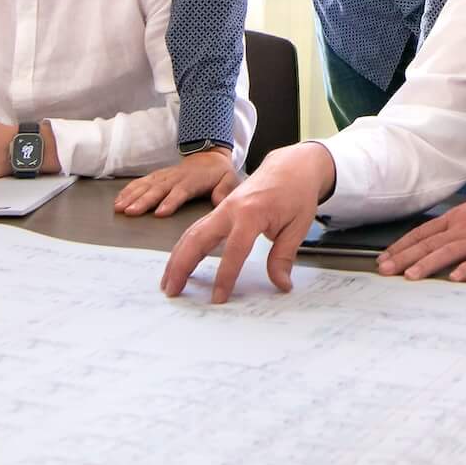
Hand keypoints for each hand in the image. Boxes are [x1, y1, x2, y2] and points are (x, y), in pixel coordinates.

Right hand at [115, 148, 241, 215]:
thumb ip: (224, 191)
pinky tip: (119, 199)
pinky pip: (141, 182)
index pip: (180, 192)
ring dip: (132, 196)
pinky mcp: (158, 176)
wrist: (210, 156)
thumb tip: (221, 203)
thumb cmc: (219, 173)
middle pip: (158, 190)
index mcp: (192, 181)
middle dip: (143, 201)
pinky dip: (129, 190)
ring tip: (119, 208)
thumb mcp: (229, 180)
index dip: (170, 201)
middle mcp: (175, 178)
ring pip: (146, 185)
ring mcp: (165, 176)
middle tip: (131, 212)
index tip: (159, 212)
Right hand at [159, 144, 334, 302]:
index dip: (225, 276)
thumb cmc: (296, 193)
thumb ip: (284, 257)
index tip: (218, 298)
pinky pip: (196, 229)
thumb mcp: (297, 226)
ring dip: (176, 258)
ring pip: (191, 233)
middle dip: (182, 266)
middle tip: (173, 291)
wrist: (292, 166)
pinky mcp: (219, 210)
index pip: (234, 250)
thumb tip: (281, 285)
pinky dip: (184, 247)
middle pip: (198, 239)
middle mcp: (230, 209)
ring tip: (168, 282)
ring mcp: (221, 208)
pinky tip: (178, 263)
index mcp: (251, 213)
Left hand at [376, 177, 465, 282]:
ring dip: (428, 264)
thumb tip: (430, 242)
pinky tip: (455, 277)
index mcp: (455, 219)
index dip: (401, 246)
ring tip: (411, 276)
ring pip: (449, 252)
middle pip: (429, 244)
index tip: (384, 258)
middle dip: (405, 258)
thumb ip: (452, 227)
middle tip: (385, 271)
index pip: (422, 234)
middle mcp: (463, 228)